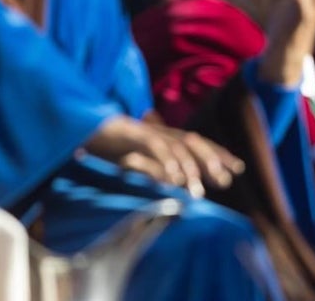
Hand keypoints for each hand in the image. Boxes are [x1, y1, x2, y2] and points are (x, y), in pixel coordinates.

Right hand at [83, 113, 245, 196]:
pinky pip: (151, 146)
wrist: (75, 124)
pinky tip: (172, 178)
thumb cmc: (104, 143)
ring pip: (175, 146)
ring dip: (189, 168)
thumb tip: (174, 183)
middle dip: (212, 159)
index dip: (218, 153)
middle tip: (227, 180)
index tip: (238, 168)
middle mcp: (158, 130)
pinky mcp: (128, 131)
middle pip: (193, 142)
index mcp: (162, 135)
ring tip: (198, 190)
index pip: (196, 143)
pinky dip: (163, 161)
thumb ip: (153, 166)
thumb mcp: (133, 157)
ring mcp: (144, 130)